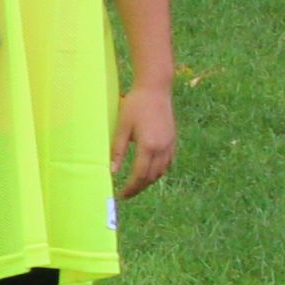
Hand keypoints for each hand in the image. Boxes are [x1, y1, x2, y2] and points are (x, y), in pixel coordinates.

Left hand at [114, 82, 177, 198]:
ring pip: (161, 171)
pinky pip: (168, 163)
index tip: (120, 195)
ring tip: (136, 185)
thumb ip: (117, 150)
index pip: (139, 175)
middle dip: (139, 188)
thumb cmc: (136, 105)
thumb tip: (112, 171)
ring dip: (149, 181)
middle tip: (127, 194)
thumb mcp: (122, 127)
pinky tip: (150, 172)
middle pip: (151, 177)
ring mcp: (170, 145)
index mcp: (149, 146)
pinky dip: (159, 171)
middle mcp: (162, 148)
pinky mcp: (173, 140)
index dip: (130, 188)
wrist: (155, 89)